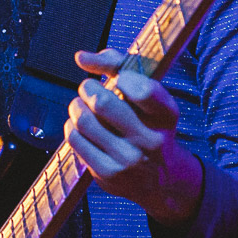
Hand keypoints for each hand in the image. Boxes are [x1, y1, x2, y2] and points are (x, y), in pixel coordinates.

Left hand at [65, 48, 203, 226]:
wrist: (161, 179)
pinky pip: (76, 140)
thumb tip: (81, 58)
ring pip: (84, 120)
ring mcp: (129, 160)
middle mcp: (151, 140)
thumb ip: (119, 64)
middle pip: (103, 103)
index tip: (119, 79)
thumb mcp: (147, 95)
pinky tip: (79, 125)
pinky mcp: (108, 174)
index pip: (146, 91)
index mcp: (166, 116)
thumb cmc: (147, 124)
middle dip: (88, 88)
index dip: (124, 78)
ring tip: (80, 105)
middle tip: (88, 88)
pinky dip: (71, 126)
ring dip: (76, 106)